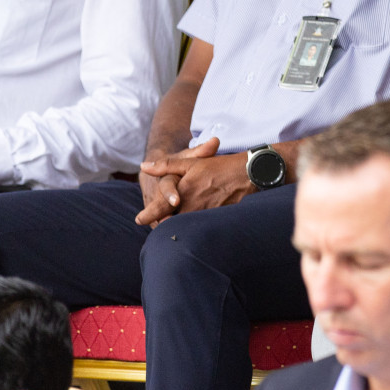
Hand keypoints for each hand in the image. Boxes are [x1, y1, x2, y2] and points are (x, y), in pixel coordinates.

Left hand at [137, 137, 257, 221]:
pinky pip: (201, 227)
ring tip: (175, 226)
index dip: (147, 216)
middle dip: (164, 223)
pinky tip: (196, 225)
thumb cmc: (219, 166)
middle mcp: (192, 207)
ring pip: (185, 226)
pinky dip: (195, 227)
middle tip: (160, 223)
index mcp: (183, 193)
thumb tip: (144, 166)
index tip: (139, 219)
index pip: (159, 209)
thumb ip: (166, 166)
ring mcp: (205, 215)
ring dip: (179, 226)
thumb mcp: (191, 162)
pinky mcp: (217, 220)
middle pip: (171, 223)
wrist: (249, 174)